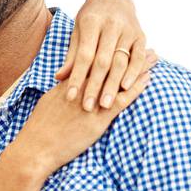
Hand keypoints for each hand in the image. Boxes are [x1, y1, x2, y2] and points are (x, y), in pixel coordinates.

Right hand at [12, 52, 156, 179]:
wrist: (37, 146)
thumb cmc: (39, 128)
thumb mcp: (48, 102)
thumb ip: (61, 92)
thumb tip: (66, 85)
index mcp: (70, 83)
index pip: (93, 63)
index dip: (109, 52)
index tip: (121, 44)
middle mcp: (82, 88)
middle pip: (109, 65)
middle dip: (128, 54)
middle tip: (145, 45)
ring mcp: (91, 102)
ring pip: (119, 78)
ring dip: (138, 67)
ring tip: (154, 57)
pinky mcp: (98, 118)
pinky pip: (121, 99)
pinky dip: (135, 88)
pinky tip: (148, 79)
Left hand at [55, 0, 150, 111]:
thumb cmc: (90, 20)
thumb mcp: (77, 33)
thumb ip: (72, 55)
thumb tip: (58, 77)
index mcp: (91, 22)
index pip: (83, 55)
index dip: (76, 77)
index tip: (70, 96)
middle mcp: (111, 25)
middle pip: (102, 61)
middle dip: (94, 86)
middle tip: (87, 107)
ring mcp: (128, 30)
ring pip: (120, 61)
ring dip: (112, 84)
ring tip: (105, 104)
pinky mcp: (141, 36)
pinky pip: (138, 57)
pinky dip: (133, 73)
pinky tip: (125, 88)